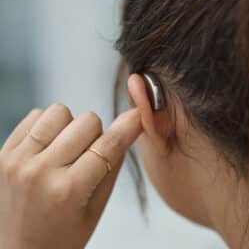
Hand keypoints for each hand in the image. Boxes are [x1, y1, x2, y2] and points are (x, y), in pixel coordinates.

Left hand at [0, 103, 141, 248]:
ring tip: (65, 148)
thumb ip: (113, 165)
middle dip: (95, 133)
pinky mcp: (3, 152)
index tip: (137, 116)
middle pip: (87, 120)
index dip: (128, 126)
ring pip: (60, 111)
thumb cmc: (62, 236)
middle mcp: (40, 171)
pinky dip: (48, 126)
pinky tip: (48, 146)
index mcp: (68, 191)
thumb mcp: (96, 207)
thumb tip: (128, 130)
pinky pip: (35, 115)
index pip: (109, 145)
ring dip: (70, 126)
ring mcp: (17, 159)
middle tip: (88, 153)